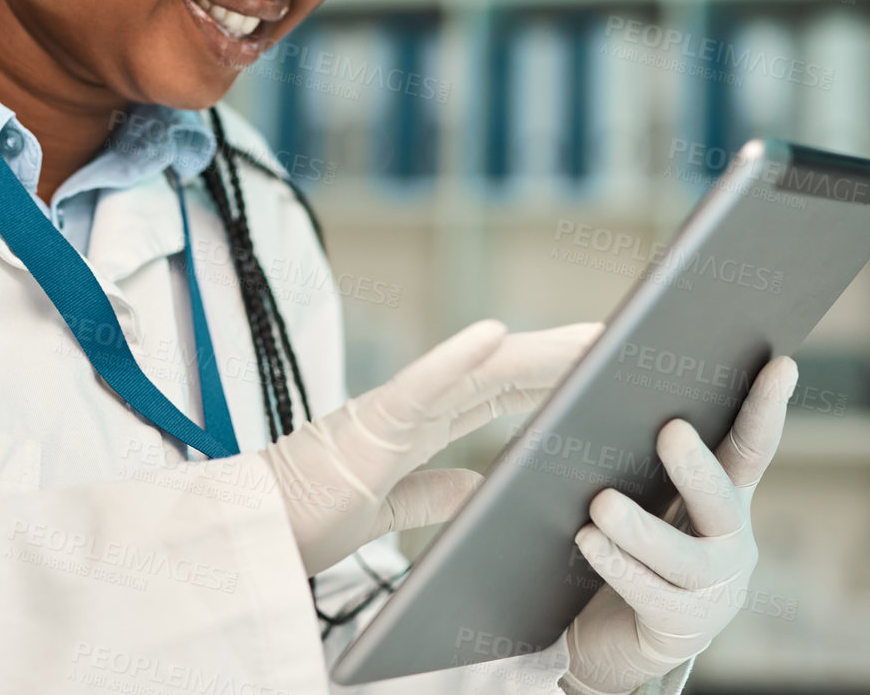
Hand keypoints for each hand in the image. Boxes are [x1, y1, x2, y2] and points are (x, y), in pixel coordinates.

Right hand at [257, 318, 603, 575]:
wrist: (252, 534)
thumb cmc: (303, 519)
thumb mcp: (385, 512)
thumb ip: (429, 493)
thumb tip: (475, 484)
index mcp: (414, 428)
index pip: (495, 392)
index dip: (546, 375)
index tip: (593, 366)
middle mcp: (408, 408)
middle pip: (500, 373)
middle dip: (560, 356)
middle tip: (618, 338)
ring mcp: (389, 411)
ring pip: (475, 370)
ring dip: (534, 350)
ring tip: (586, 335)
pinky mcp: (367, 425)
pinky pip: (418, 386)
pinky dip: (454, 357)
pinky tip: (492, 334)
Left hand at [558, 356, 797, 694]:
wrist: (611, 632)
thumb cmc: (625, 545)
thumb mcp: (642, 493)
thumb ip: (638, 452)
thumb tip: (602, 371)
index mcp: (724, 498)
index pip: (750, 447)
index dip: (766, 408)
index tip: (782, 364)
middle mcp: (730, 543)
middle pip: (722, 501)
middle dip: (696, 468)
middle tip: (670, 430)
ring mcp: (712, 589)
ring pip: (683, 557)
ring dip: (641, 528)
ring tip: (601, 503)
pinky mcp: (680, 626)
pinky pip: (650, 594)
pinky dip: (618, 565)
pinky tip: (589, 541)